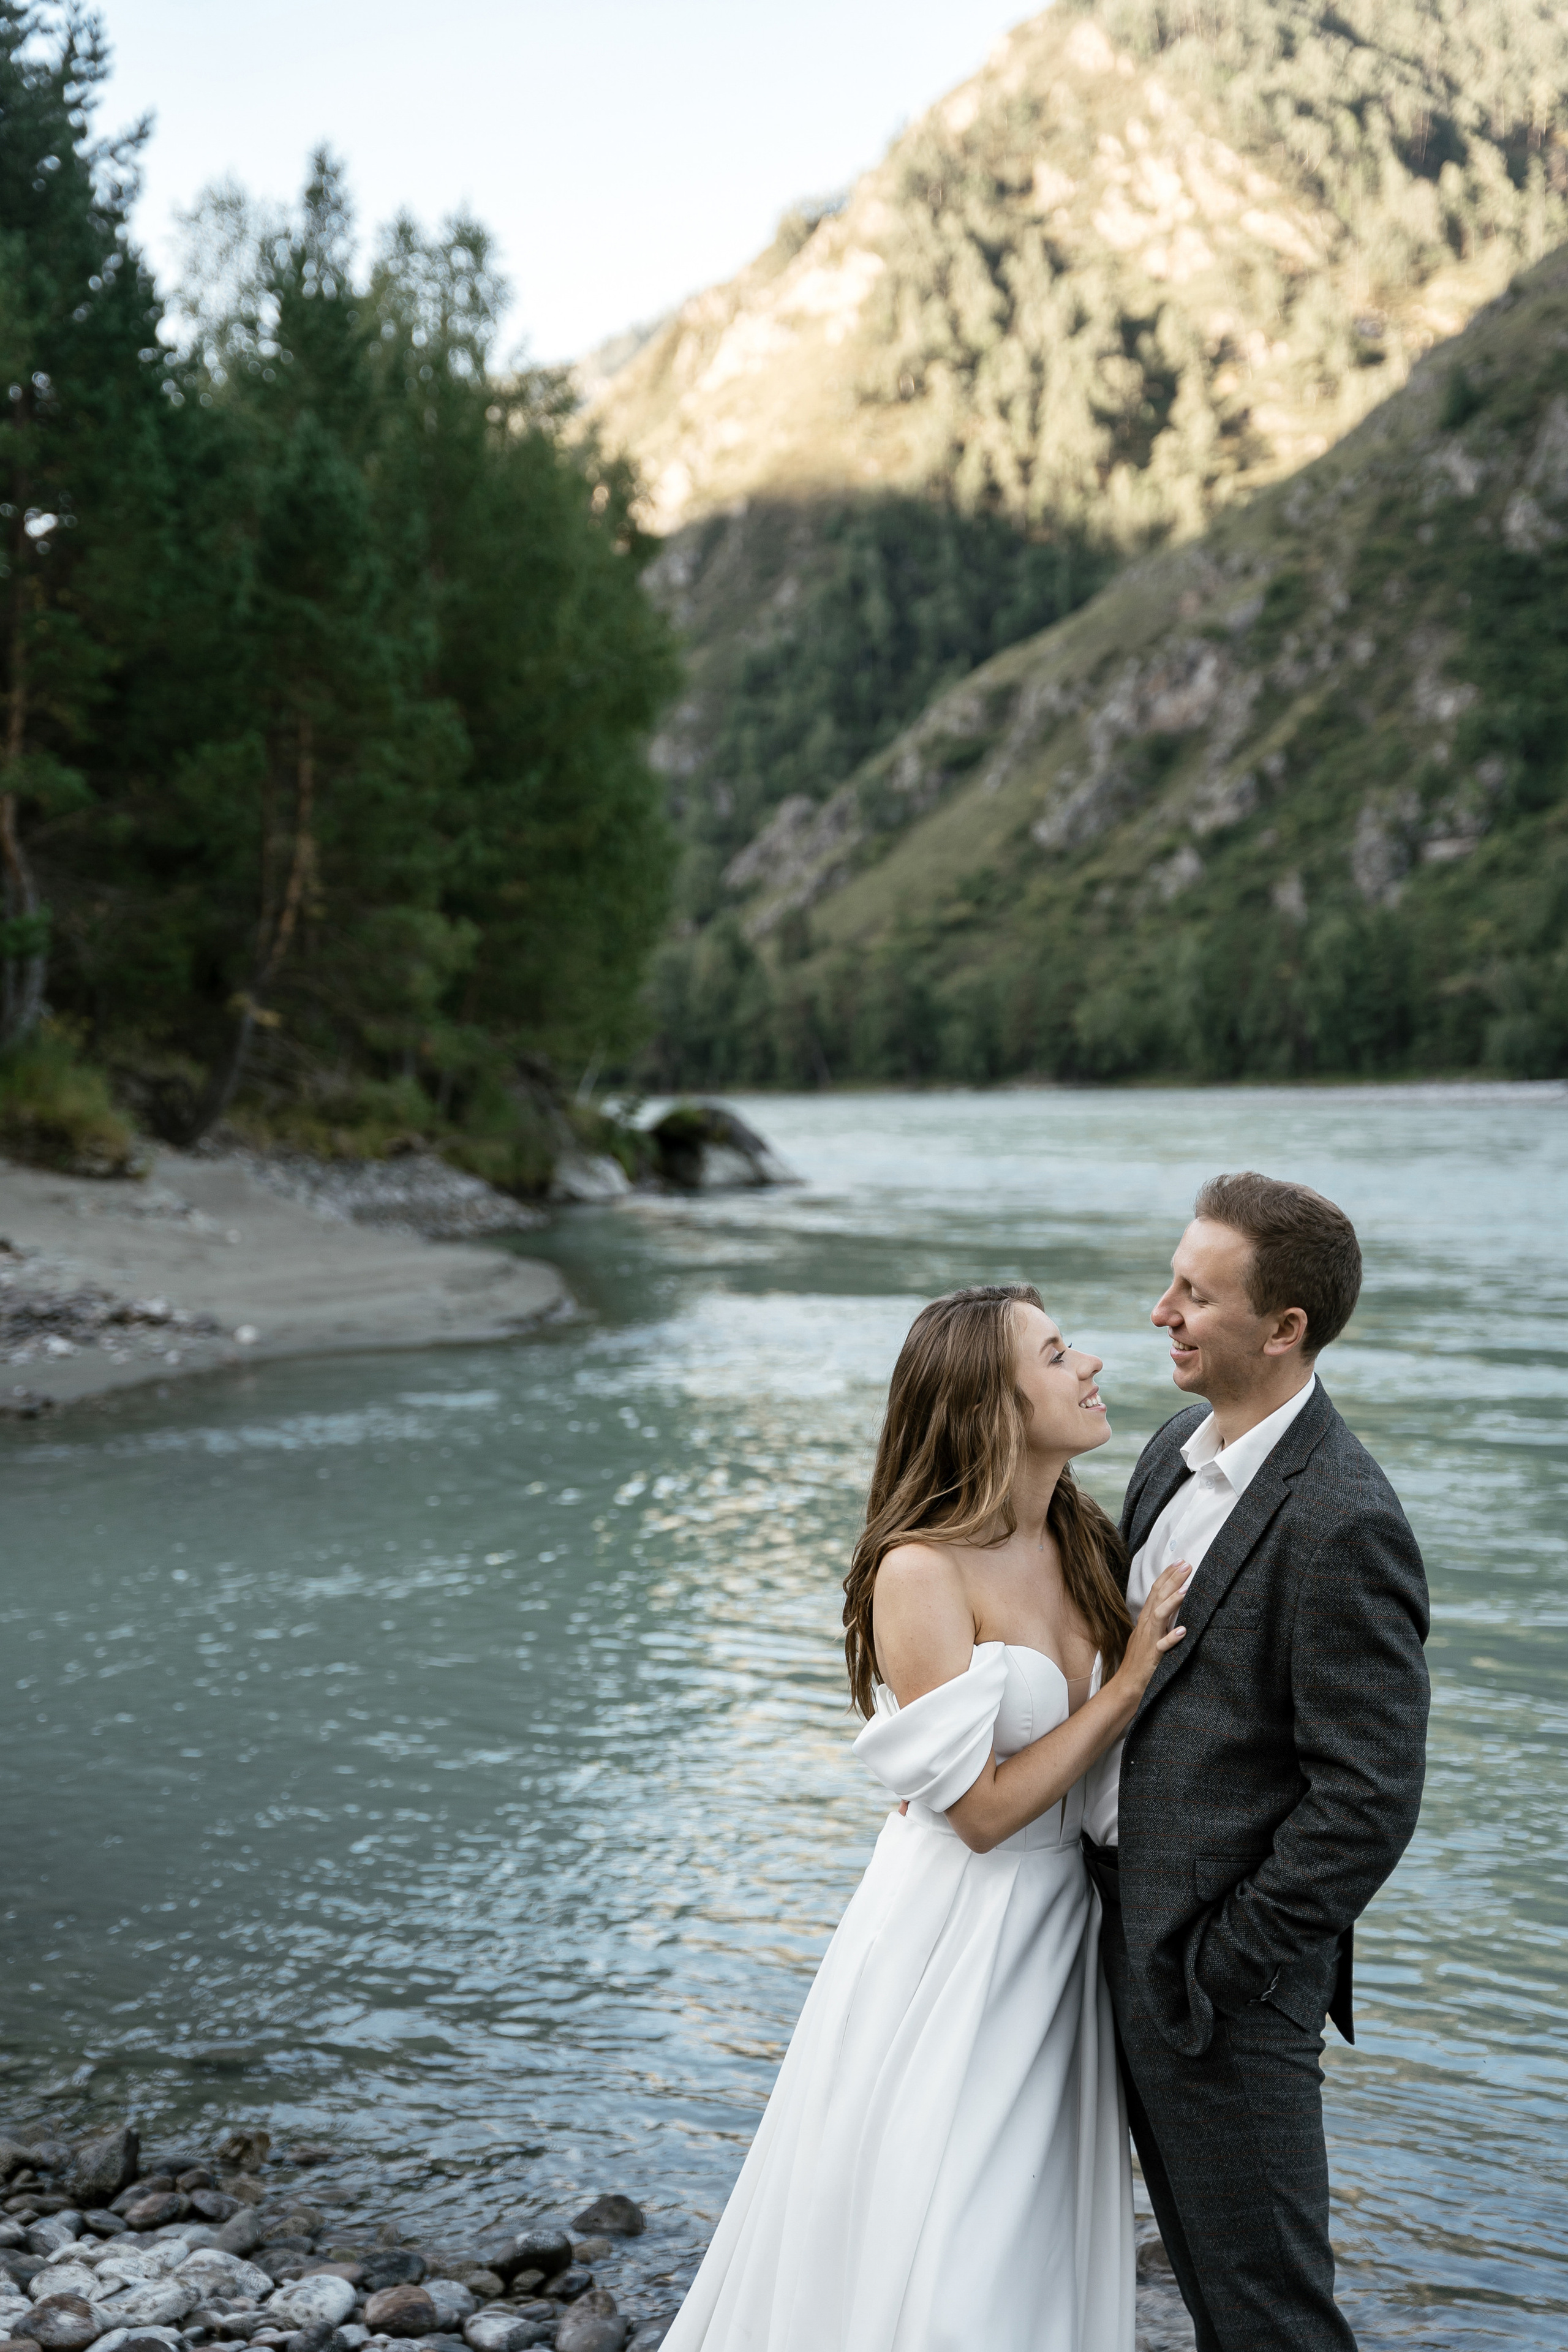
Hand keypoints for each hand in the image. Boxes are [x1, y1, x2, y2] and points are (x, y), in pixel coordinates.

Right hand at [1115, 1558, 1192, 1697]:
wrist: (1127, 1686)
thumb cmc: (1139, 1663)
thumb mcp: (1147, 1636)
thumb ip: (1158, 1621)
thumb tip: (1171, 1606)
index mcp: (1145, 1620)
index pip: (1155, 1591)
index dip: (1167, 1575)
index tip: (1179, 1562)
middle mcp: (1145, 1626)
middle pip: (1158, 1597)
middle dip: (1172, 1579)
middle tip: (1186, 1564)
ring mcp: (1148, 1640)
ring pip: (1159, 1615)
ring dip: (1172, 1601)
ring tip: (1186, 1588)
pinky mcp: (1152, 1657)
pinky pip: (1162, 1646)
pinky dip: (1171, 1638)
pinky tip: (1183, 1631)